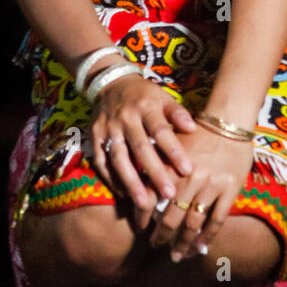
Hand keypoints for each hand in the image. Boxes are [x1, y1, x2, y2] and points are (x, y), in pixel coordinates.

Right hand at [91, 74, 196, 224]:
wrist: (111, 83)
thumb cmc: (144, 95)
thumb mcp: (162, 96)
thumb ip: (177, 113)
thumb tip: (193, 129)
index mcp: (145, 106)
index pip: (161, 131)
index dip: (174, 151)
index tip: (187, 170)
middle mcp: (125, 118)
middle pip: (140, 148)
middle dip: (155, 172)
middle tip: (169, 194)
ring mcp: (107, 128)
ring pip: (119, 158)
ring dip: (131, 182)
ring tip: (143, 203)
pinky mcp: (93, 137)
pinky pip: (101, 162)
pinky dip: (111, 179)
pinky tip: (124, 194)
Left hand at [149, 126, 254, 260]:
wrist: (228, 121)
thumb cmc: (197, 133)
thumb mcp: (171, 144)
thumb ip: (157, 163)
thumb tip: (141, 186)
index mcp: (171, 167)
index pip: (152, 198)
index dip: (143, 217)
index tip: (139, 230)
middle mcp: (189, 179)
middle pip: (171, 216)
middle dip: (161, 235)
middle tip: (156, 246)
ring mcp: (211, 185)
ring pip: (194, 223)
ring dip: (183, 242)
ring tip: (177, 254)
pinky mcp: (229, 189)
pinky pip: (217, 219)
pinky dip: (208, 236)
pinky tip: (201, 246)